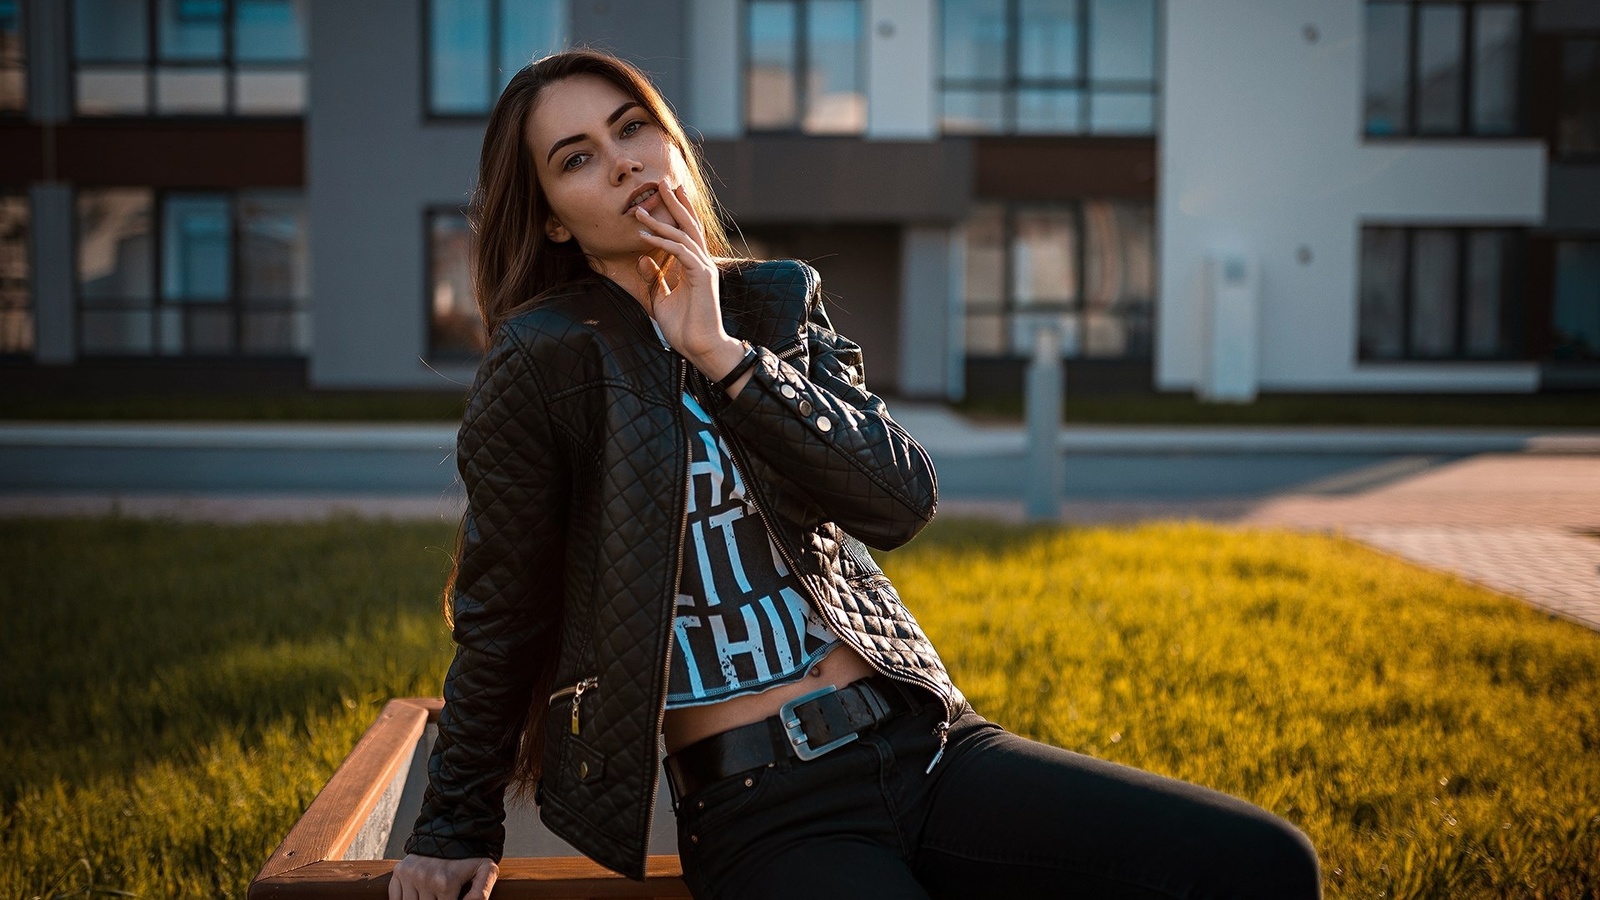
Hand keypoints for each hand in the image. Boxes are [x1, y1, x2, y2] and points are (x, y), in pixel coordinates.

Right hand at [389, 853, 496, 899]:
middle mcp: (424, 879)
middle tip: (442, 894)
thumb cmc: (471, 853)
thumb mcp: (486, 870)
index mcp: (446, 883)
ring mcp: (410, 875)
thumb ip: (480, 894)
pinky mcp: (400, 870)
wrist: (454, 828)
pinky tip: (417, 896)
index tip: (452, 897)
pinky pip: (395, 898)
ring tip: (433, 894)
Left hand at [633, 184, 747, 390]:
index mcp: (695, 267)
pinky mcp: (702, 276)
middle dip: (675, 203)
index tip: (664, 196)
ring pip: (682, 235)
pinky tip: (645, 236)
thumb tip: (642, 258)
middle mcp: (702, 263)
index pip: (686, 234)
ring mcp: (704, 268)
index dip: (676, 214)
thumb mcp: (661, 298)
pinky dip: (662, 242)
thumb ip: (654, 278)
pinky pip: (680, 252)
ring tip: (641, 209)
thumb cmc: (684, 328)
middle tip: (662, 182)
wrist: (700, 348)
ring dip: (660, 221)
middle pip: (689, 226)